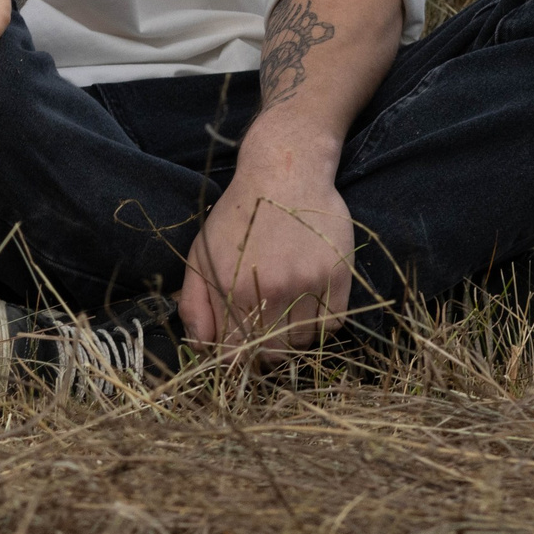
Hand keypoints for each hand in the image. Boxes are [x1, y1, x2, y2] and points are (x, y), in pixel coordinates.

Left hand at [177, 126, 354, 362]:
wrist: (285, 173)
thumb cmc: (238, 215)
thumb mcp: (201, 253)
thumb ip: (194, 304)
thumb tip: (200, 347)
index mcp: (232, 288)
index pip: (234, 357)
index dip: (234, 360)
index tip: (237, 350)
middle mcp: (272, 290)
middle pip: (272, 356)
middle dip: (263, 351)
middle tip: (261, 329)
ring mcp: (308, 284)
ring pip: (302, 343)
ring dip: (292, 335)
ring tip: (284, 307)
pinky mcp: (338, 278)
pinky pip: (332, 326)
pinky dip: (320, 323)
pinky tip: (307, 301)